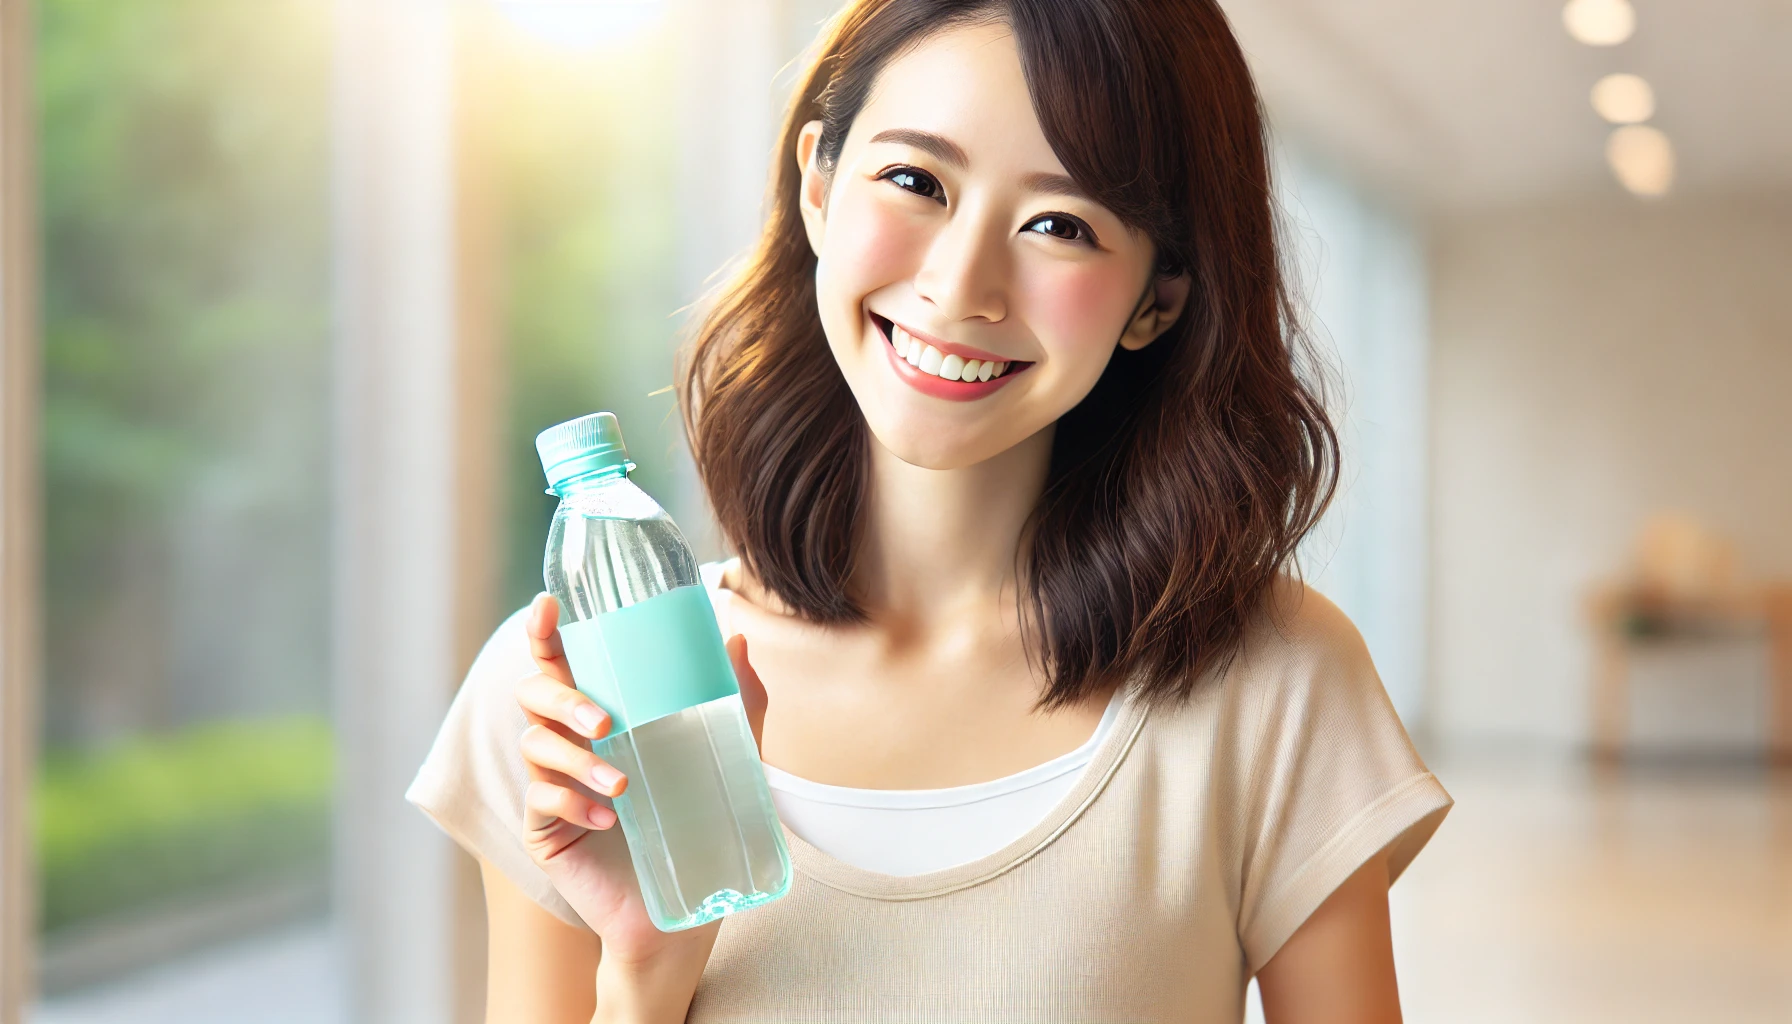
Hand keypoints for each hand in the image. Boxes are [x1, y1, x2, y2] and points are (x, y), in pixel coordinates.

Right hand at [513, 594, 769, 983]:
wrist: (681, 911)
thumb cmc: (699, 825)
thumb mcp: (729, 760)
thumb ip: (736, 704)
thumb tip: (735, 639)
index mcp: (603, 716)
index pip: (563, 664)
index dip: (545, 633)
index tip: (549, 605)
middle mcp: (570, 744)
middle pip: (534, 695)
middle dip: (563, 698)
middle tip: (606, 721)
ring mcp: (551, 787)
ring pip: (535, 746)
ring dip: (577, 759)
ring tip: (622, 785)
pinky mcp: (545, 832)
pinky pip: (541, 803)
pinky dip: (574, 804)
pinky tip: (609, 820)